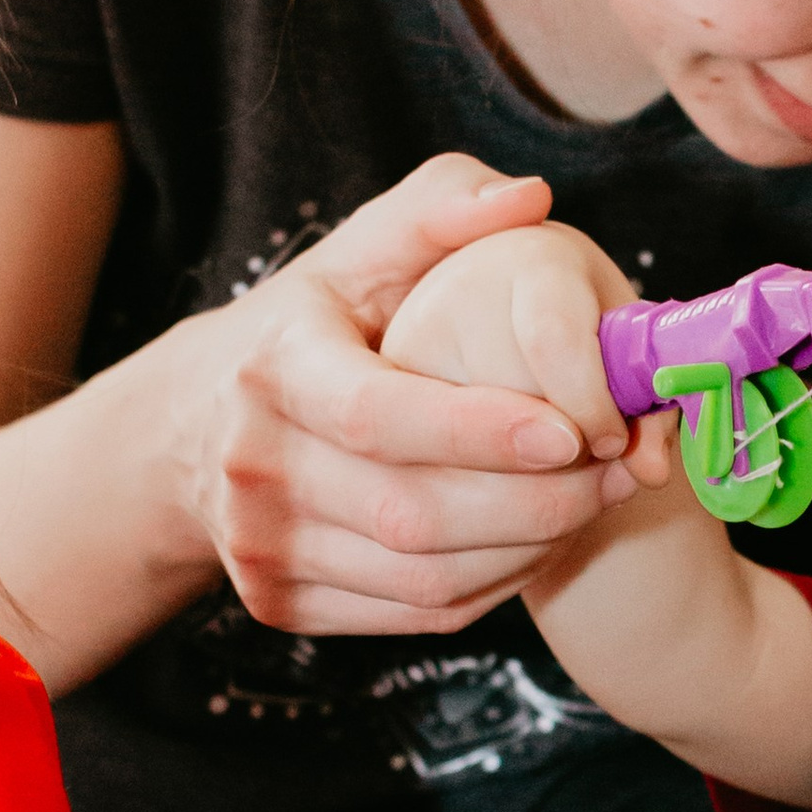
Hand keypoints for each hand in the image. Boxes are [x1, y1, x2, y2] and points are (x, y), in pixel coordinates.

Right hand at [183, 158, 646, 637]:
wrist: (193, 425)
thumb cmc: (311, 328)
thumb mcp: (356, 255)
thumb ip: (439, 212)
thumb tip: (527, 198)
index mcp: (274, 368)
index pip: (379, 416)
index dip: (480, 432)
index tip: (574, 430)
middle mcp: (253, 465)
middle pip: (414, 514)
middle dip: (537, 501)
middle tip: (617, 469)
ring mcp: (261, 545)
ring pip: (425, 578)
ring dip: (530, 549)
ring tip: (593, 501)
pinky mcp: (281, 601)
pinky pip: (418, 614)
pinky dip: (496, 586)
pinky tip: (538, 540)